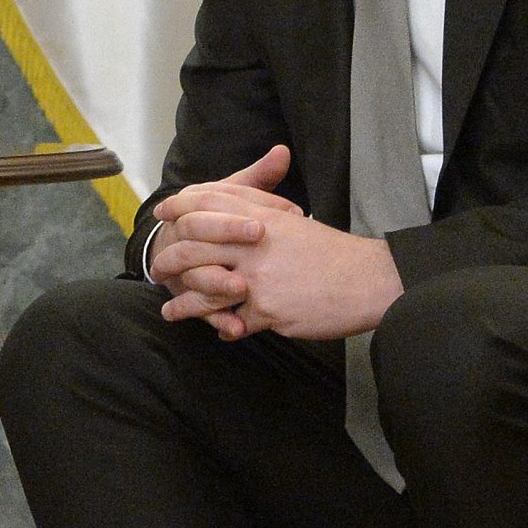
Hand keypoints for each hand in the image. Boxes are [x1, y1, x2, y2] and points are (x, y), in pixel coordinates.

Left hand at [150, 146, 401, 339]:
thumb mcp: (292, 222)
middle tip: (158, 267)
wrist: (368, 280)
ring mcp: (257, 278)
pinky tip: (215, 332)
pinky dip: (220, 328)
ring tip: (170, 310)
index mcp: (262, 217)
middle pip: (195, 244)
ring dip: (184, 301)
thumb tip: (229, 196)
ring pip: (205, 287)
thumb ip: (259, 207)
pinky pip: (232, 320)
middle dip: (171, 257)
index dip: (180, 205)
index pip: (208, 202)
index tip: (163, 212)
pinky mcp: (266, 310)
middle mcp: (254, 244)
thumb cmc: (332, 253)